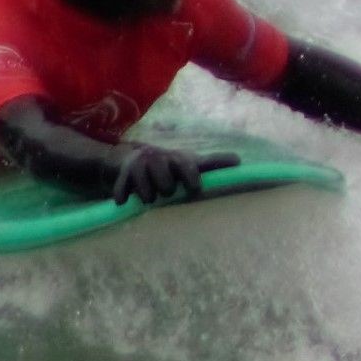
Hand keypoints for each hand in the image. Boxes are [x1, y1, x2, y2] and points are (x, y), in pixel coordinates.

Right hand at [113, 144, 234, 206]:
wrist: (136, 158)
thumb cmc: (171, 165)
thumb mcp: (191, 162)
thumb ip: (213, 163)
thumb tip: (239, 161)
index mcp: (177, 158)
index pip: (186, 167)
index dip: (191, 179)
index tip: (194, 188)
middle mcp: (158, 159)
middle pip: (165, 182)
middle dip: (167, 190)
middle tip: (167, 191)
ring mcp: (139, 167)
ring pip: (145, 188)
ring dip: (148, 196)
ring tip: (151, 198)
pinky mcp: (122, 175)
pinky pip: (122, 190)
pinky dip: (123, 196)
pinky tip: (124, 202)